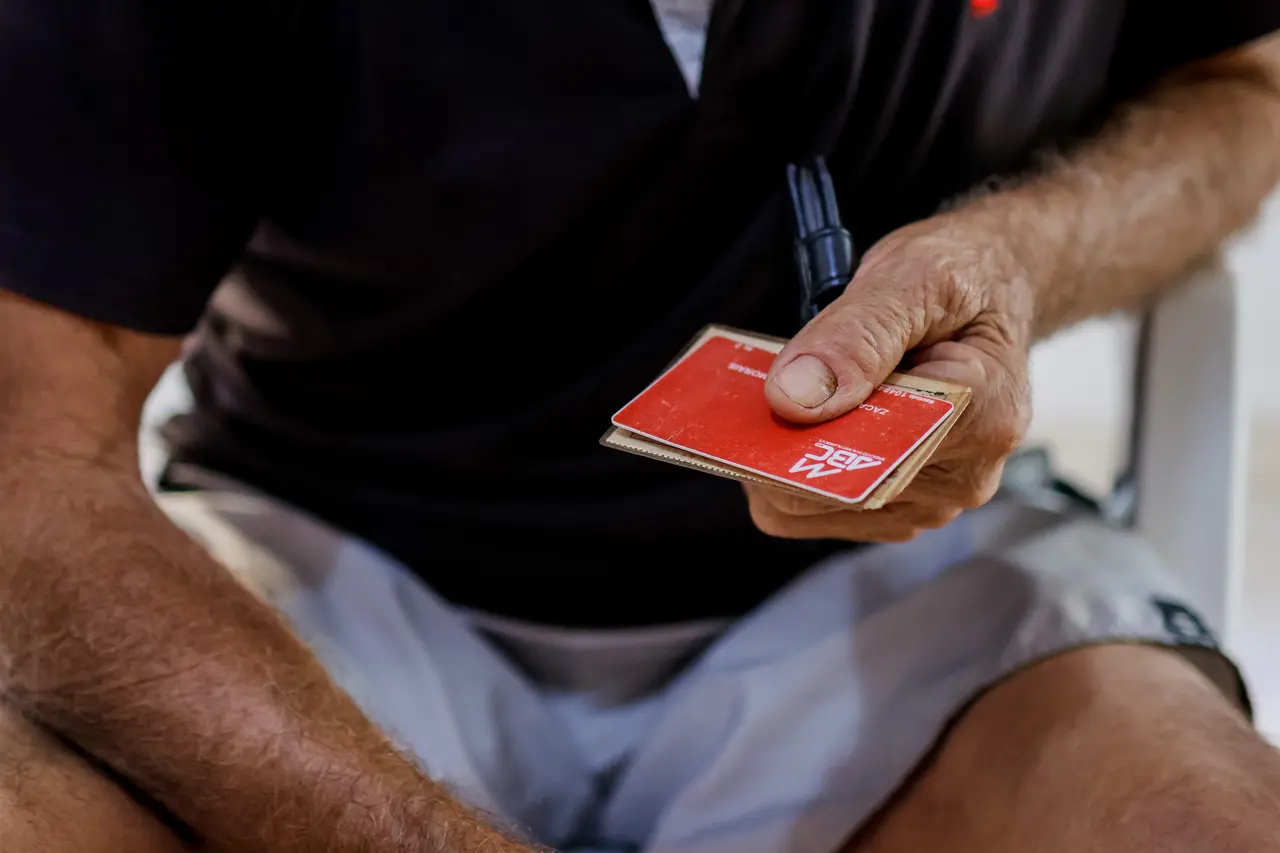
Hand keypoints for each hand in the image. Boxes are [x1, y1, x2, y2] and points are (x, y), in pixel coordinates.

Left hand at [749, 212, 1036, 541]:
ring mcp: (935, 500)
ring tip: (799, 391)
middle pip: (828, 495)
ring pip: (812, 508)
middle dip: (783, 440)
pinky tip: (809, 416)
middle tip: (770, 381)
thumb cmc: (962, 278)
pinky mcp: (905, 505)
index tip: (762, 396)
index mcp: (982, 418)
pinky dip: (797, 464)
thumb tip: (794, 399)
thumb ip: (856, 336)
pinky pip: (819, 508)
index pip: (863, 462)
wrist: (992, 288)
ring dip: (786, 453)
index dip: (796, 436)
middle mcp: (965, 476)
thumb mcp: (915, 276)